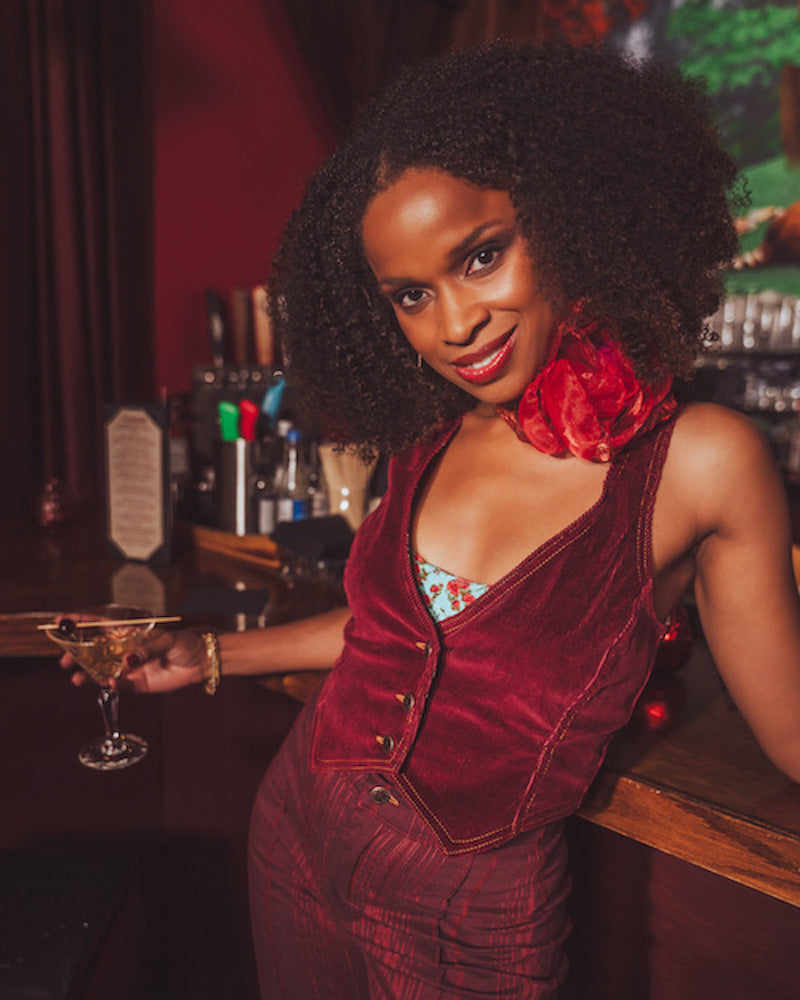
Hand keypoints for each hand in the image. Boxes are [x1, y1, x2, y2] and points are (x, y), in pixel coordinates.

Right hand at [60, 627, 209, 693]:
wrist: (200, 663)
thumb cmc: (185, 643)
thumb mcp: (167, 640)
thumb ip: (146, 649)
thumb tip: (127, 659)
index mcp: (129, 633)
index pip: (100, 626)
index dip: (80, 623)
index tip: (62, 622)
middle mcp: (124, 650)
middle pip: (94, 651)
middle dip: (77, 654)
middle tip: (66, 660)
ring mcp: (129, 667)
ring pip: (101, 671)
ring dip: (88, 674)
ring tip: (77, 678)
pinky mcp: (137, 684)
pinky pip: (119, 686)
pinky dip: (112, 686)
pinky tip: (110, 684)